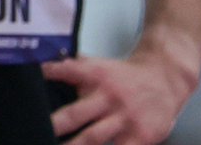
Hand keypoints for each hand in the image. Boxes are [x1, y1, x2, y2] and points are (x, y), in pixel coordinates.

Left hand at [43, 52, 196, 144]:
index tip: (34, 76)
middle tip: (39, 131)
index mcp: (95, 75)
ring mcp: (123, 118)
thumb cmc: (126, 76)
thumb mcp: (99, 66)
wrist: (165, 78)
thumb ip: (72, 66)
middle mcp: (107, 96)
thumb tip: (40, 63)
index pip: (67, 70)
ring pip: (93, 139)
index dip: (50, 73)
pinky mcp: (139, 136)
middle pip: (76, 114)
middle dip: (56, 125)